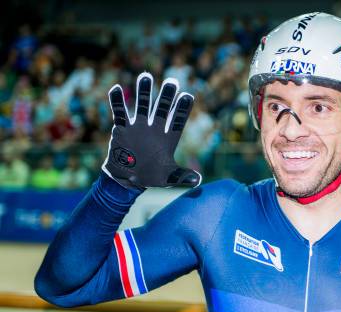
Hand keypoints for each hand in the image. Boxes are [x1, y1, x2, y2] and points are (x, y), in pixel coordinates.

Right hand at [102, 72, 200, 188]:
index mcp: (168, 138)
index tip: (188, 96)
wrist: (127, 179)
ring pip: (142, 105)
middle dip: (166, 96)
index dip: (182, 109)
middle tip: (172, 81)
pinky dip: (117, 102)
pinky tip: (116, 89)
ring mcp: (139, 127)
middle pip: (162, 108)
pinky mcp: (122, 129)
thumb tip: (198, 180)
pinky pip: (120, 113)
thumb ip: (181, 176)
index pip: (178, 121)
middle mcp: (155, 128)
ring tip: (145, 76)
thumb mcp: (167, 178)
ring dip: (144, 92)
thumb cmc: (151, 177)